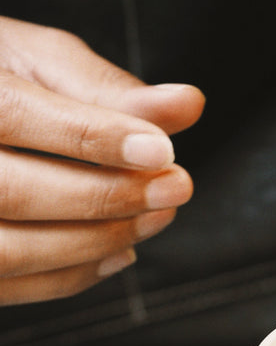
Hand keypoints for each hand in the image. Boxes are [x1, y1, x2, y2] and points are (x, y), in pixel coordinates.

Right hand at [0, 16, 204, 303]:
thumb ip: (106, 87)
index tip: (161, 150)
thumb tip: (187, 104)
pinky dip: (71, 276)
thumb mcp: (38, 62)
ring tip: (156, 216)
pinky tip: (119, 251)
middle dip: (104, 196)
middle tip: (175, 187)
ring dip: (95, 241)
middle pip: (10, 192)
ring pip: (8, 251)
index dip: (90, 136)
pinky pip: (8, 283)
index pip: (12, 113)